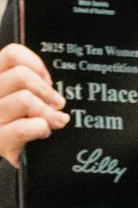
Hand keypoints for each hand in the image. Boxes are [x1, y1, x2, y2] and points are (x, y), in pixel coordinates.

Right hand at [0, 45, 65, 167]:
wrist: (10, 153)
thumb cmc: (15, 122)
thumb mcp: (17, 96)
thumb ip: (29, 83)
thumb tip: (52, 87)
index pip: (12, 53)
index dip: (36, 65)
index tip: (46, 81)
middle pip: (21, 75)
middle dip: (47, 91)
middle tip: (57, 104)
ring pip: (25, 99)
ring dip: (48, 112)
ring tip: (54, 121)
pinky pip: (25, 126)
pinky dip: (41, 128)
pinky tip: (42, 132)